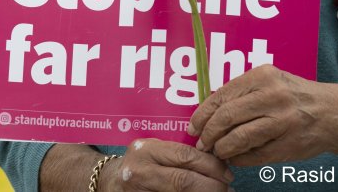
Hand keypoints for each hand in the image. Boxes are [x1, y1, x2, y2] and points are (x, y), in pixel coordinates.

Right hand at [104, 139, 232, 191]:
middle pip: (183, 180)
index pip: (185, 156)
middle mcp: (139, 170)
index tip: (227, 172)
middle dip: (211, 186)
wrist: (109, 183)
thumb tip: (217, 158)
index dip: (211, 165)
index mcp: (146, 149)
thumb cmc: (140, 163)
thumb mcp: (153, 150)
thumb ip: (177, 152)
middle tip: (227, 188)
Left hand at [187, 65, 337, 166]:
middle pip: (228, 117)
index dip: (203, 113)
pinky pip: (255, 155)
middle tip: (202, 143)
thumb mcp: (271, 82)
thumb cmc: (295, 96)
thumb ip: (243, 92)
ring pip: (239, 138)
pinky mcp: (289, 144)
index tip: (193, 126)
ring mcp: (283, 121)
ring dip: (222, 148)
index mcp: (264, 76)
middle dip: (209, 133)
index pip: (223, 95)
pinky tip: (235, 158)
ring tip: (217, 151)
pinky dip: (239, 159)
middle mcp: (273, 96)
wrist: (334, 112)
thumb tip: (208, 113)